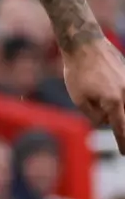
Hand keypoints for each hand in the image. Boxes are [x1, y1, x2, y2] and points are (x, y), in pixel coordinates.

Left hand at [62, 34, 124, 149]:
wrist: (85, 44)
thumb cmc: (78, 72)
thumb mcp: (80, 99)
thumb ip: (95, 115)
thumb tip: (107, 121)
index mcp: (114, 102)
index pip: (121, 129)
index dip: (122, 142)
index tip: (123, 153)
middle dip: (121, 127)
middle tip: (110, 128)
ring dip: (117, 111)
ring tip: (94, 93)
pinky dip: (119, 100)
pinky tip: (101, 89)